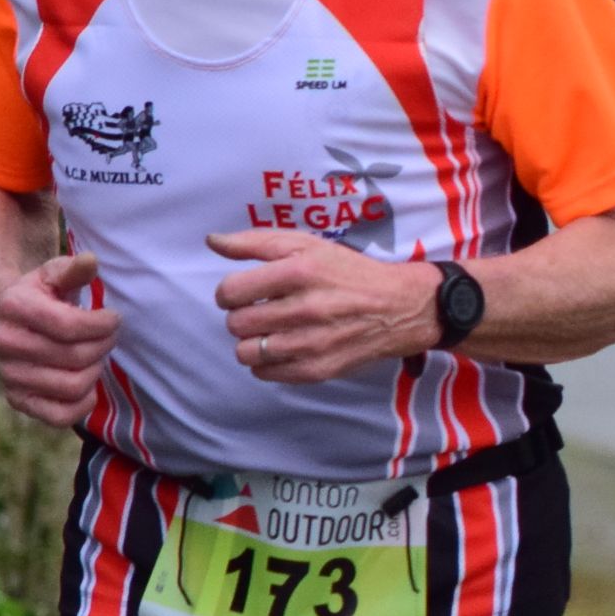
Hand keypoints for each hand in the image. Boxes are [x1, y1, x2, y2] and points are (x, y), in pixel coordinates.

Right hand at [0, 251, 119, 426]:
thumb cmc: (37, 296)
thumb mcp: (51, 275)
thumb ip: (72, 269)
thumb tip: (91, 262)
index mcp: (14, 308)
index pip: (70, 326)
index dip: (103, 325)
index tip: (113, 318)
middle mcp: (5, 343)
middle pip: (76, 357)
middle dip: (103, 345)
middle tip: (108, 337)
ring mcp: (9, 375)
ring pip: (72, 386)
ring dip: (95, 371)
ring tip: (96, 355)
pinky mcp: (17, 399)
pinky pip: (59, 416)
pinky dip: (82, 404)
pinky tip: (88, 385)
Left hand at [210, 231, 442, 382]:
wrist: (401, 307)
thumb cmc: (349, 272)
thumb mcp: (307, 244)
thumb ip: (256, 241)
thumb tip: (213, 241)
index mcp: (299, 271)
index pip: (230, 292)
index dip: (230, 292)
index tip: (245, 292)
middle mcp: (306, 307)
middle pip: (236, 323)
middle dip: (242, 316)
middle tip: (262, 311)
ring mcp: (312, 343)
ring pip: (246, 352)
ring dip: (252, 341)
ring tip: (270, 331)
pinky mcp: (319, 369)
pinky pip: (266, 374)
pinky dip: (267, 363)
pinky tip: (283, 348)